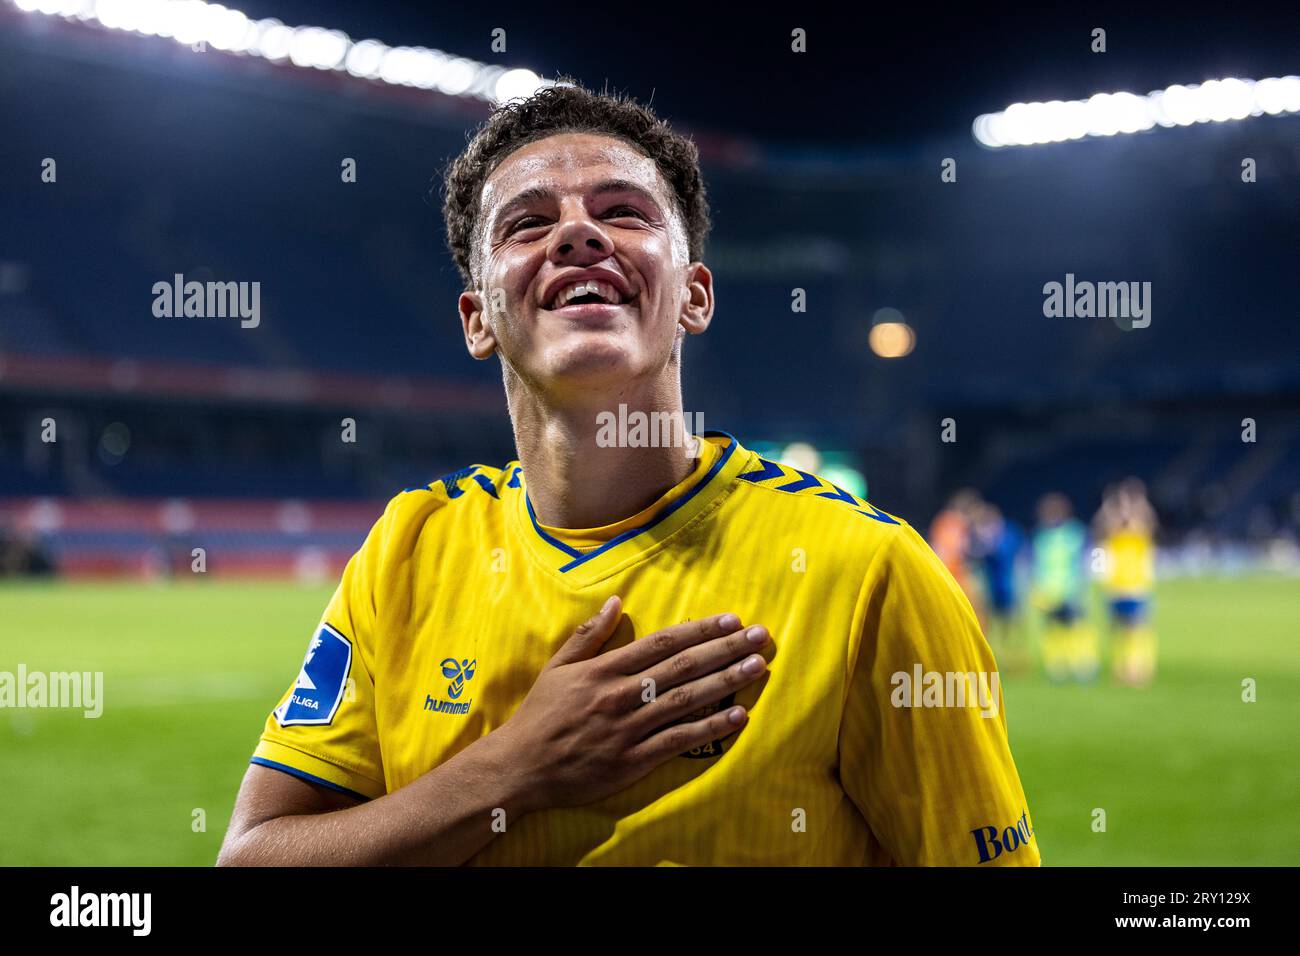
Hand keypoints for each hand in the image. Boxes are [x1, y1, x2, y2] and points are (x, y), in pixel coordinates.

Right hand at [497, 597, 769, 811]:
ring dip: (725, 682)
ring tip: (758, 667)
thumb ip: (589, 634)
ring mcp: (628, 729)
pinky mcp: (633, 760)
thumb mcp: (558, 667)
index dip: (699, 630)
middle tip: (761, 636)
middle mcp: (620, 695)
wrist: (520, 767)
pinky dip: (710, 728)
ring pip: (685, 700)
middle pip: (682, 667)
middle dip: (724, 649)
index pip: (662, 643)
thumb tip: (616, 601)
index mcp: (604, 669)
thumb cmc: (541, 715)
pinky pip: (678, 741)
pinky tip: (737, 716)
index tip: (731, 620)